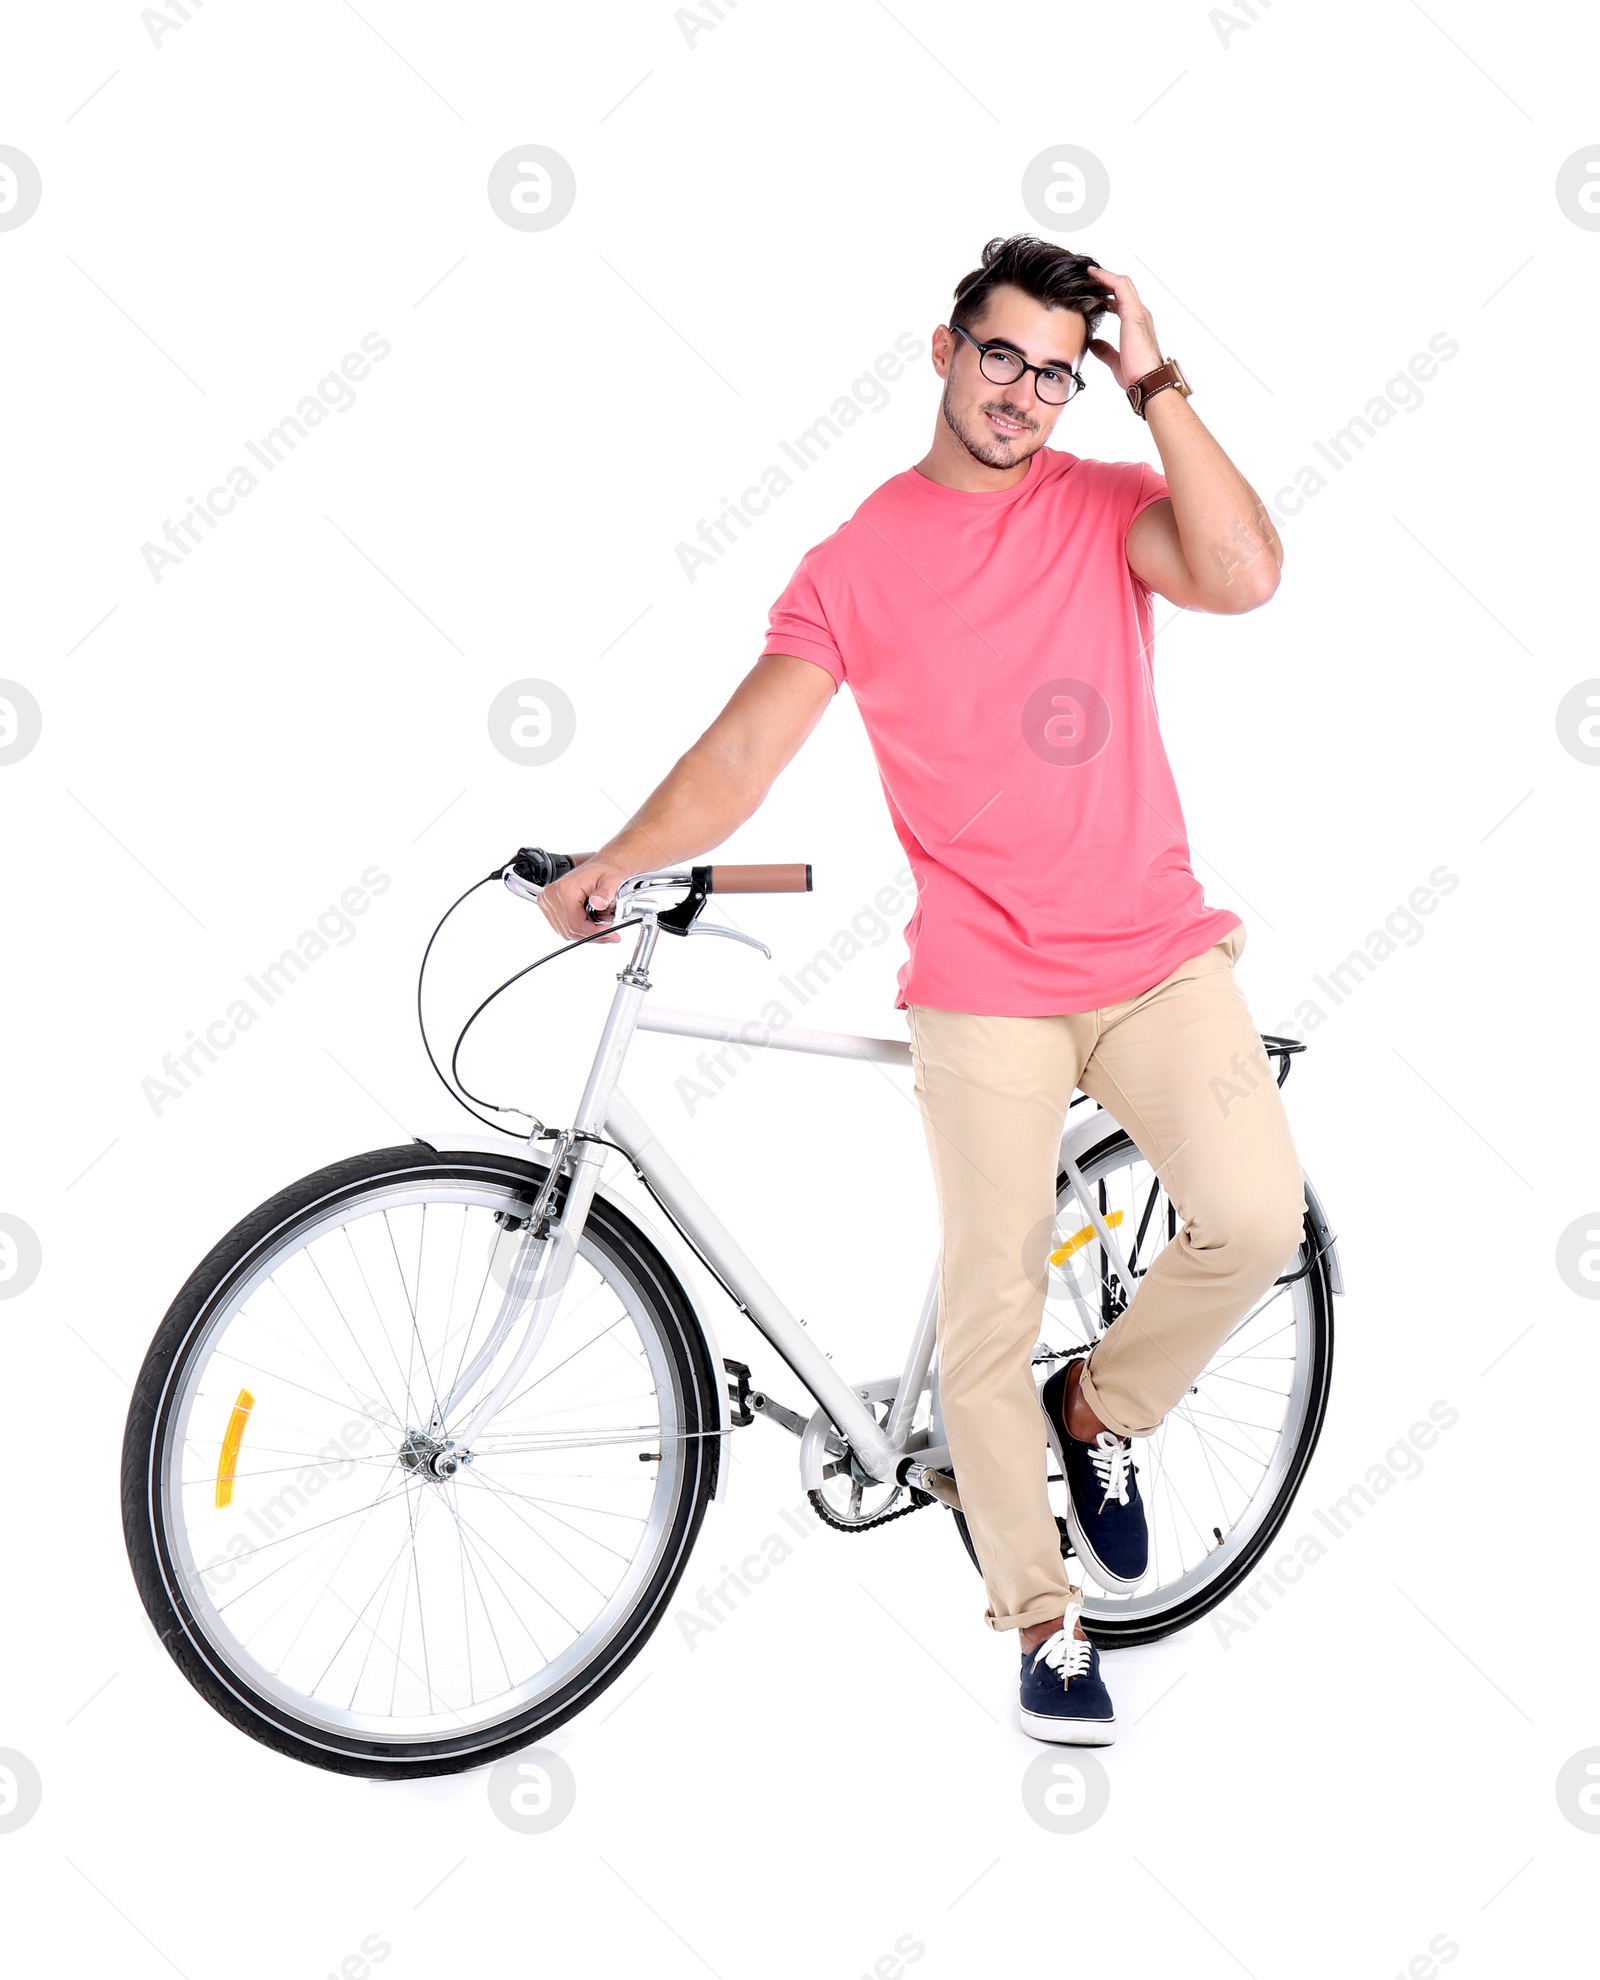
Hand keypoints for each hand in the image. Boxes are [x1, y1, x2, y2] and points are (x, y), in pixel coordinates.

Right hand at [539, 857, 630, 943]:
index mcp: (564, 888)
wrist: (599, 868)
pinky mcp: (549, 908)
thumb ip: (606, 893)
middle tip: (610, 933)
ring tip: (602, 928)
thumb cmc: (604, 873)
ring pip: (566, 932)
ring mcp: (548, 902)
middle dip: (592, 934)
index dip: (594, 932)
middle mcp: (552, 895)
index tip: (609, 932)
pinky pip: (563, 928)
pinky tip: (591, 925)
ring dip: (586, 934)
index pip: (575, 923)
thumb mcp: (611, 881)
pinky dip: (579, 930)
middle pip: (570, 930)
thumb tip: (597, 902)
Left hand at [1083, 266, 1164, 395]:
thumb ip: (1105, 350)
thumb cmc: (1135, 374)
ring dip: (1105, 276)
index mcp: (1136, 324)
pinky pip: (1120, 287)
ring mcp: (1138, 312)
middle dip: (1105, 281)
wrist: (1147, 380)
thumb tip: (1094, 344)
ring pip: (1122, 283)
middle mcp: (1140, 314)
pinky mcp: (1133, 313)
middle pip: (1123, 287)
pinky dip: (1106, 278)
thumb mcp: (1114, 360)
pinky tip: (1093, 275)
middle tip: (1087, 278)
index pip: (1122, 300)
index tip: (1092, 291)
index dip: (1107, 293)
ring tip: (1088, 273)